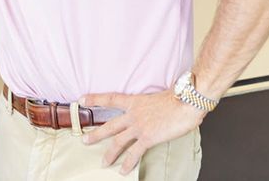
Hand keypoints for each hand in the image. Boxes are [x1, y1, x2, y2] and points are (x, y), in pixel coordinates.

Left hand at [79, 89, 204, 174]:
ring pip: (118, 141)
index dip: (94, 99)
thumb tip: (154, 109)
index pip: (109, 98)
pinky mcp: (148, 137)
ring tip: (103, 162)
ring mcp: (139, 126)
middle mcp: (133, 114)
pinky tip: (123, 171)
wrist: (186, 102)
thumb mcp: (158, 97)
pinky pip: (134, 153)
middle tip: (84, 140)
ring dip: (110, 153)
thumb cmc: (178, 98)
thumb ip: (150, 104)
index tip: (81, 99)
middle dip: (96, 134)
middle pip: (109, 125)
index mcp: (134, 101)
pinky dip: (128, 163)